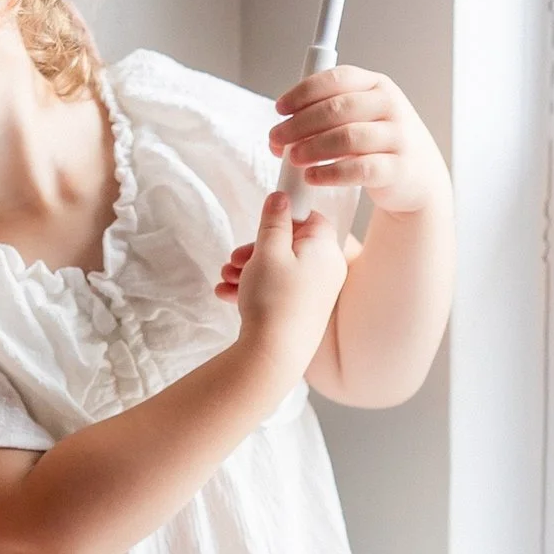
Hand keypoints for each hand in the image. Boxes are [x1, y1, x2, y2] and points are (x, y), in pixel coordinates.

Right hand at [226, 192, 347, 381]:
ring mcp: (315, 293)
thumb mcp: (267, 250)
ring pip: (279, 269)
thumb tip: (281, 198)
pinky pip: (278, 290)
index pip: (310, 218)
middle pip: (290, 245)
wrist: (273, 355)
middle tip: (235, 257)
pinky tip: (228, 293)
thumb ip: (274, 220)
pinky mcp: (302, 311)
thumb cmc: (273, 300)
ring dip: (249, 269)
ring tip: (226, 277)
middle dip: (256, 248)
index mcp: (325, 249)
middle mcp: (326, 270)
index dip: (283, 217)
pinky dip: (255, 288)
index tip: (262, 222)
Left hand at [268, 66, 445, 218]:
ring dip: (312, 148)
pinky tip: (312, 177)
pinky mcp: (398, 168)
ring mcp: (397, 136)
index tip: (280, 109)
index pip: (336, 79)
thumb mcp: (360, 117)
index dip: (303, 92)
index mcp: (376, 85)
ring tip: (292, 159)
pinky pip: (360, 169)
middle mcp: (389, 106)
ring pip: (347, 138)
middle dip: (299, 124)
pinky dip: (330, 174)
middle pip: (337, 108)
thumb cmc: (379, 143)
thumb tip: (282, 129)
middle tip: (276, 138)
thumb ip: (326, 114)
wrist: (418, 177)